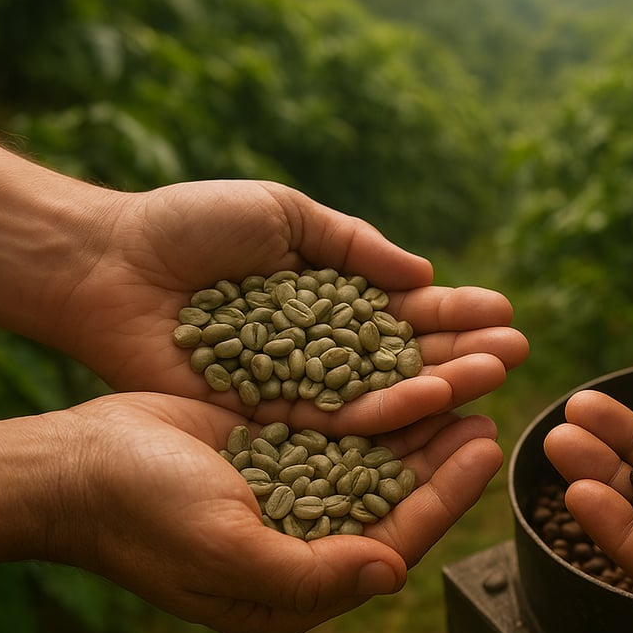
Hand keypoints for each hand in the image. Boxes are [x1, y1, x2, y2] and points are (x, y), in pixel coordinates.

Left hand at [0, 163, 526, 432]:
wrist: (113, 262)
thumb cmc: (194, 224)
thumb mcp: (287, 213)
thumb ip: (357, 245)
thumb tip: (424, 275)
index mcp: (333, 294)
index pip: (408, 309)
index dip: (457, 312)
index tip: (505, 312)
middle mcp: (325, 346)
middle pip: (407, 355)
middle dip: (465, 352)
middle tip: (520, 353)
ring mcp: (300, 385)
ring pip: (382, 392)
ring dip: (441, 385)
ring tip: (493, 375)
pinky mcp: (270, 417)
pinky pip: (335, 419)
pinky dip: (385, 412)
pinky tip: (431, 402)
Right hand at [20, 392, 502, 632]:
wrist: (76, 464)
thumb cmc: (143, 513)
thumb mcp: (226, 550)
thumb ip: (310, 572)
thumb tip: (391, 575)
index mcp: (294, 589)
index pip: (392, 542)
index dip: (444, 498)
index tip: (485, 450)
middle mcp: (302, 544)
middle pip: (394, 499)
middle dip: (444, 457)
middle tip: (489, 410)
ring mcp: (292, 496)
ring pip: (376, 460)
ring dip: (421, 425)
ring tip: (467, 386)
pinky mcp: (279, 452)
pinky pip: (344, 429)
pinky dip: (379, 404)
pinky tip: (413, 375)